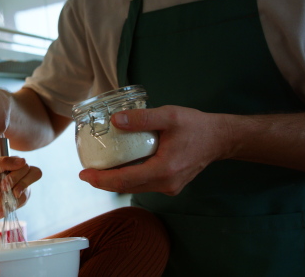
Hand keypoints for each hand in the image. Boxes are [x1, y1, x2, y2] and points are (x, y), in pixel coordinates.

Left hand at [0, 156, 41, 218]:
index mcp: (16, 165)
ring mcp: (23, 189)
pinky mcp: (20, 201)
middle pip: (35, 175)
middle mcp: (23, 175)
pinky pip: (19, 205)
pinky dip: (7, 207)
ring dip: (12, 198)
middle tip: (4, 189)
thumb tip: (24, 161)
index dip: (17, 175)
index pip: (27, 167)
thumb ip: (5, 162)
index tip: (4, 182)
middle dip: (18, 184)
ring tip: (0, 198)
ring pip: (26, 194)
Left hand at [79, 105, 232, 194]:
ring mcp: (169, 187)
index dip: (101, 179)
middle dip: (103, 181)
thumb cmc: (196, 125)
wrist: (220, 138)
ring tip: (98, 169)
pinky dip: (129, 178)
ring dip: (115, 180)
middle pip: (126, 187)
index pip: (124, 180)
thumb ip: (142, 118)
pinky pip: (144, 183)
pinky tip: (120, 167)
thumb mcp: (169, 116)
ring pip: (135, 187)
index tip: (83, 173)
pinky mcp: (171, 184)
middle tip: (85, 172)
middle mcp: (166, 184)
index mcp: (163, 170)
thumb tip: (115, 120)